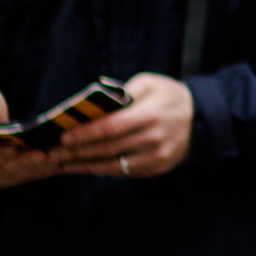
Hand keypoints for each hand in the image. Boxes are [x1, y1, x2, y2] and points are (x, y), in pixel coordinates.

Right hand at [0, 79, 61, 189]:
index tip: (12, 148)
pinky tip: (61, 159)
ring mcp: (0, 174)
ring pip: (19, 176)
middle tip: (42, 154)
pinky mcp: (18, 173)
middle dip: (22, 164)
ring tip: (55, 156)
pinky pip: (31, 174)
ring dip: (37, 169)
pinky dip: (46, 169)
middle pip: (1, 173)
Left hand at [56, 73, 194, 178]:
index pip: (112, 126)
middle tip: (54, 152)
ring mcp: (157, 156)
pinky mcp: (157, 168)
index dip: (86, 133)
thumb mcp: (150, 82)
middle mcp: (154, 138)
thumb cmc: (168, 96)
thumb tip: (95, 105)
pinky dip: (101, 170)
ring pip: (114, 165)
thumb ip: (124, 91)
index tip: (64, 136)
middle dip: (78, 151)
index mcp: (151, 114)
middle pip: (109, 148)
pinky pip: (124, 172)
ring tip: (63, 162)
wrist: (201, 119)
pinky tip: (84, 167)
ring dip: (85, 165)